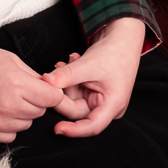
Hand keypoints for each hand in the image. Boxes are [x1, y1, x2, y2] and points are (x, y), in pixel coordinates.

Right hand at [0, 35, 68, 141]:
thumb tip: (53, 92)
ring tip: (5, 98)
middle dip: (35, 101)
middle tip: (19, 89)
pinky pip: (10, 135)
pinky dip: (8, 126)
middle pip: (39, 112)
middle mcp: (7, 106)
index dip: (52, 93)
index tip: (46, 89)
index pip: (52, 99)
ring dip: (21, 114)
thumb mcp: (14, 61)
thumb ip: (35, 78)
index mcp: (17, 85)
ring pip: (26, 125)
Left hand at [43, 18, 143, 137]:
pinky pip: (75, 91)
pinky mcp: (93, 92)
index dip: (74, 130)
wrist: (122, 37)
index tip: (56, 128)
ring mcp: (100, 100)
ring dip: (66, 81)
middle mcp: (107, 106)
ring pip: (74, 99)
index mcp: (113, 104)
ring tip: (69, 60)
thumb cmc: (115, 51)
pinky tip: (72, 60)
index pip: (92, 126)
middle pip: (77, 110)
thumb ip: (66, 75)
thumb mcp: (89, 64)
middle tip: (53, 76)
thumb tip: (45, 82)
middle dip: (63, 92)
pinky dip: (70, 78)